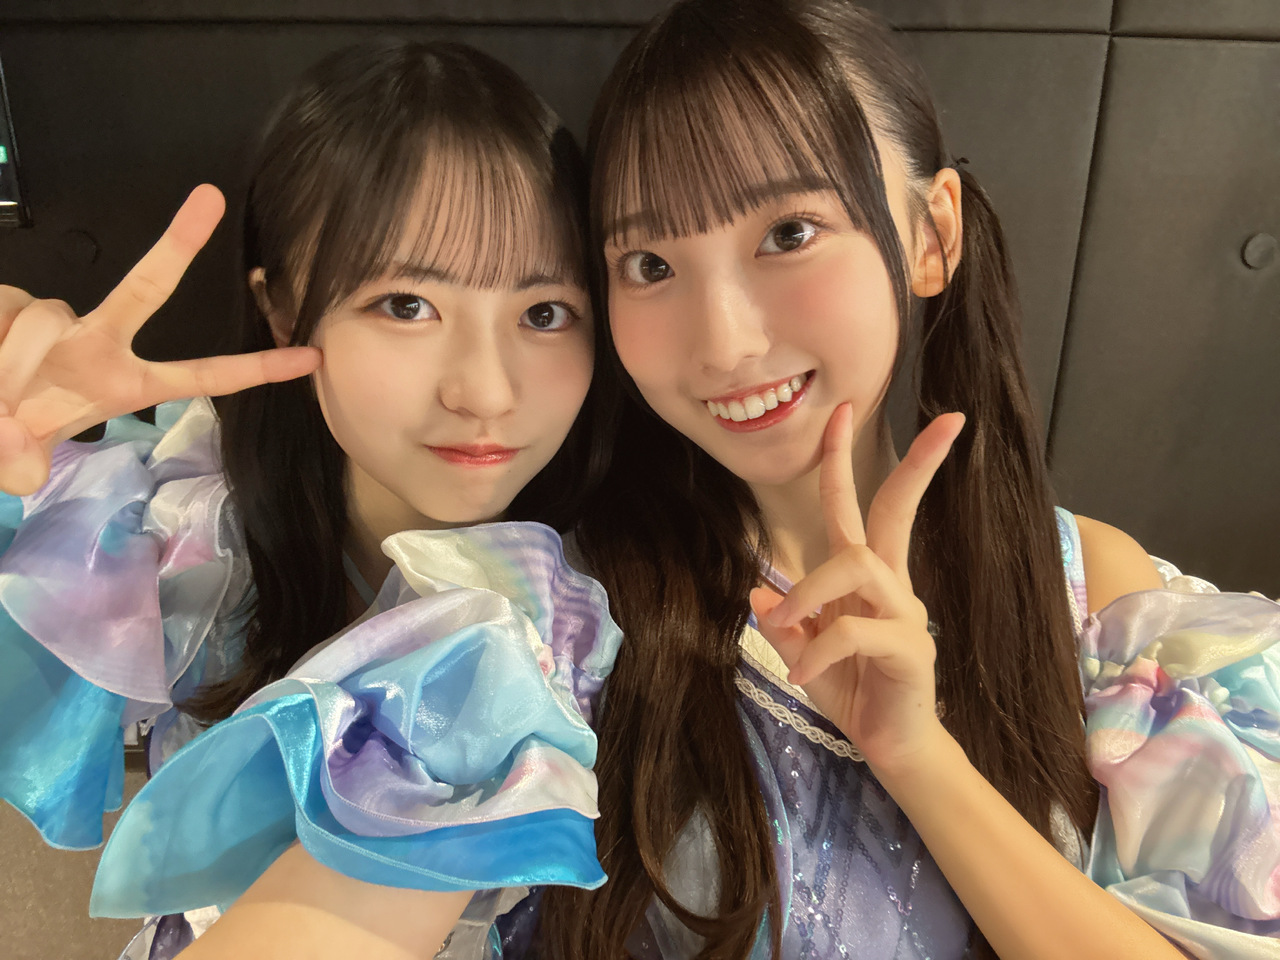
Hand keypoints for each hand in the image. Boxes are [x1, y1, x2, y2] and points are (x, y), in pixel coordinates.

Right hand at [0, 184, 319, 494]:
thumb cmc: (6, 429)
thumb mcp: (18, 459)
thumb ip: (20, 462)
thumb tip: (16, 468)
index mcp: (124, 382)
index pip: (202, 376)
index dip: (256, 369)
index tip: (310, 357)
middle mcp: (98, 341)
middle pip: (146, 288)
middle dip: (179, 245)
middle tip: (210, 199)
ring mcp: (56, 318)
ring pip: (43, 322)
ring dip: (12, 362)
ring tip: (1, 395)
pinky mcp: (10, 300)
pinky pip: (5, 314)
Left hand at [750, 403, 964, 775]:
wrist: (893, 750)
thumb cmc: (856, 695)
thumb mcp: (807, 656)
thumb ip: (789, 623)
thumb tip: (758, 588)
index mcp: (865, 579)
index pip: (857, 506)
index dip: (845, 459)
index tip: (844, 409)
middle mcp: (890, 585)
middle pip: (893, 509)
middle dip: (912, 463)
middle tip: (938, 420)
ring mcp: (904, 614)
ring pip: (857, 563)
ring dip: (810, 588)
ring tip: (784, 625)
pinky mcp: (909, 649)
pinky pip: (853, 632)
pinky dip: (816, 652)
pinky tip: (800, 676)